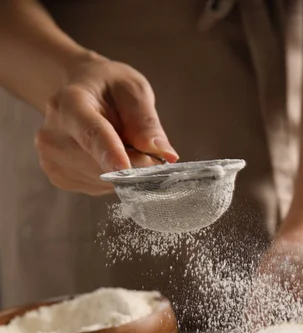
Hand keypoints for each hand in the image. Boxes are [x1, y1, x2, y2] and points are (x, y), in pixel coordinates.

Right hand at [35, 53, 177, 194]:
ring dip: (124, 172)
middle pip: (100, 164)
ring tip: (122, 147)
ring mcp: (51, 159)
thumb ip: (147, 122)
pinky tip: (108, 159)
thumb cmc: (108, 89)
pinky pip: (98, 187)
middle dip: (134, 164)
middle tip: (150, 153)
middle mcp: (52, 133)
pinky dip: (112, 177)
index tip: (127, 170)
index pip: (91, 134)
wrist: (80, 93)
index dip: (111, 154)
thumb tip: (164, 154)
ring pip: (102, 180)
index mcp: (68, 103)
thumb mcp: (133, 90)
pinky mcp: (58, 177)